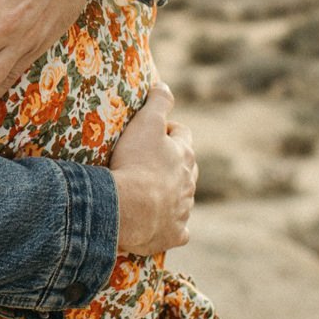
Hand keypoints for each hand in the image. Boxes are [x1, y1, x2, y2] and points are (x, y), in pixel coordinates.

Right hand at [110, 82, 194, 254]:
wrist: (129, 208)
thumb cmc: (136, 163)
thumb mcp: (146, 123)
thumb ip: (159, 101)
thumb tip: (164, 84)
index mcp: (184, 154)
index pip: (183, 135)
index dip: (170, 130)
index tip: (155, 132)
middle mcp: (188, 182)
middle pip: (187, 168)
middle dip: (175, 164)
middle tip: (152, 163)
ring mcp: (183, 210)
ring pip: (184, 199)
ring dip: (172, 194)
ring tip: (150, 193)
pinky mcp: (174, 234)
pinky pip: (179, 231)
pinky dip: (172, 227)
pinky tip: (161, 226)